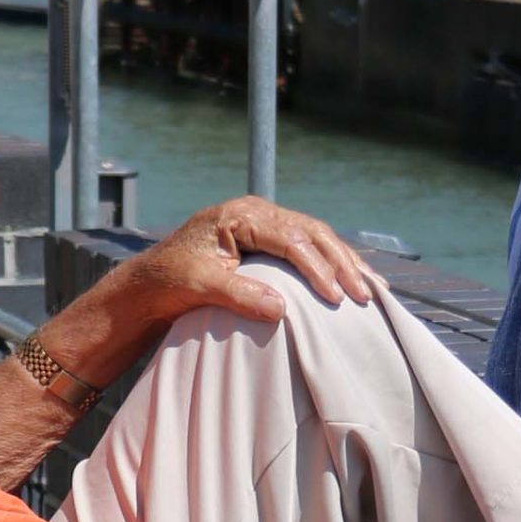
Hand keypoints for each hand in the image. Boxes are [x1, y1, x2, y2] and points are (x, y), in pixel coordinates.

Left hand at [118, 194, 376, 343]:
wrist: (149, 284)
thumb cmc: (169, 283)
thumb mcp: (200, 287)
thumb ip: (239, 295)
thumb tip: (281, 309)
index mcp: (240, 216)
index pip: (292, 239)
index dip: (317, 269)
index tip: (335, 298)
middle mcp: (256, 212)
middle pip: (313, 233)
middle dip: (342, 264)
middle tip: (365, 295)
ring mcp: (263, 223)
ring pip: (317, 238)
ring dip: (345, 263)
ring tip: (371, 290)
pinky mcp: (267, 240)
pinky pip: (308, 247)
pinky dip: (332, 264)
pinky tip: (353, 280)